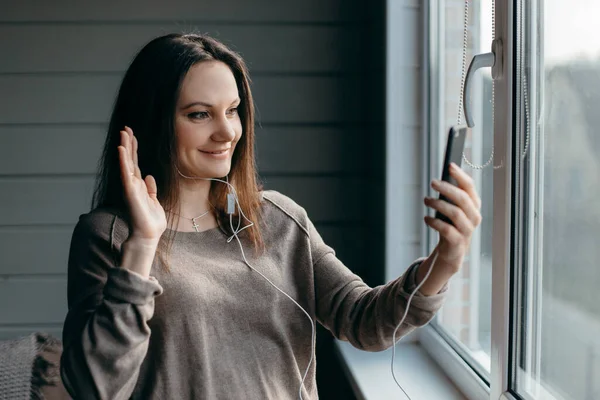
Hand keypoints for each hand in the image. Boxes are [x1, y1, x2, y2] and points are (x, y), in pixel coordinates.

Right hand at [118, 126, 166, 243]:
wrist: (148, 235)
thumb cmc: (151, 221)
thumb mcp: (154, 201)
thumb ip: (150, 189)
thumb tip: (149, 177)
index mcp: (139, 185)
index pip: (135, 163)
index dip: (133, 149)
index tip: (132, 134)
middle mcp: (133, 184)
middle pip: (130, 160)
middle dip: (128, 144)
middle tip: (126, 128)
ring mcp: (130, 187)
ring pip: (126, 163)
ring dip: (125, 147)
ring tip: (123, 133)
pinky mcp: (130, 191)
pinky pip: (126, 173)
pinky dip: (124, 161)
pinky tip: (122, 149)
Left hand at [423, 163, 481, 273]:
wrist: (452, 251)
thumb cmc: (451, 225)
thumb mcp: (452, 209)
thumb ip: (450, 196)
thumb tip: (440, 179)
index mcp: (474, 205)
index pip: (470, 187)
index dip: (460, 175)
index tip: (449, 165)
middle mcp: (474, 217)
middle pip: (462, 198)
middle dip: (447, 188)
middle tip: (432, 182)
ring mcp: (467, 230)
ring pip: (455, 213)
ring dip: (438, 204)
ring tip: (426, 200)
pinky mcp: (458, 242)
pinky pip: (446, 229)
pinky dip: (434, 222)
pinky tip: (426, 218)